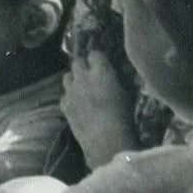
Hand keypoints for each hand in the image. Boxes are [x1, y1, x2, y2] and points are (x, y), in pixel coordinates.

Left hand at [61, 48, 139, 168]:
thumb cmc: (124, 115)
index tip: (101, 62)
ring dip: (73, 79)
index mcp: (101, 71)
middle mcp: (82, 77)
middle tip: (89, 73)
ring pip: (67, 77)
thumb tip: (121, 72)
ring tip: (81, 87)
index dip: (97, 58)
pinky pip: (64, 96)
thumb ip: (121, 79)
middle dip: (82, 65)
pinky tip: (77, 105)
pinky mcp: (64, 106)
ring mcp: (70, 91)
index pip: (94, 54)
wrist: (105, 138)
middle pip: (77, 62)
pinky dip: (69, 98)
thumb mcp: (129, 93)